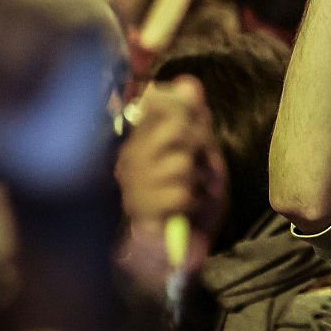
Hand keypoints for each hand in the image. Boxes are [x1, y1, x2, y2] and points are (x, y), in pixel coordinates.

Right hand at [115, 77, 227, 293]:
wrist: (186, 247)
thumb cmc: (193, 198)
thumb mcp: (202, 153)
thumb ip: (195, 118)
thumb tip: (188, 82)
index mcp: (141, 138)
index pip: (159, 102)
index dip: (187, 115)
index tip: (197, 137)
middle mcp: (129, 157)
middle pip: (176, 127)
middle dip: (199, 146)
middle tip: (199, 168)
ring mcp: (132, 184)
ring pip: (180, 162)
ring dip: (198, 180)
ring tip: (191, 193)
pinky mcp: (140, 210)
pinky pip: (180, 192)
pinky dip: (195, 202)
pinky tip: (186, 212)